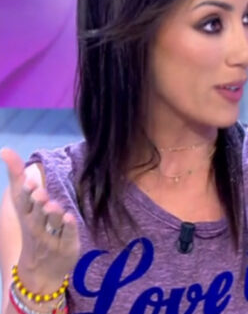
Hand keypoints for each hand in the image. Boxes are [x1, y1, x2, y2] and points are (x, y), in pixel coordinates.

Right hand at [1, 148, 79, 293]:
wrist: (40, 270)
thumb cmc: (33, 229)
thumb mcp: (24, 205)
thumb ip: (18, 178)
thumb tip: (5, 150)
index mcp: (26, 214)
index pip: (22, 201)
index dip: (25, 192)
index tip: (28, 181)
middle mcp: (35, 225)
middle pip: (35, 212)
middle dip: (37, 202)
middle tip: (39, 192)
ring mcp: (50, 237)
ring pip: (50, 224)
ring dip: (51, 213)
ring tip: (52, 205)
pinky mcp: (66, 246)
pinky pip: (67, 236)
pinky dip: (68, 227)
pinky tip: (69, 217)